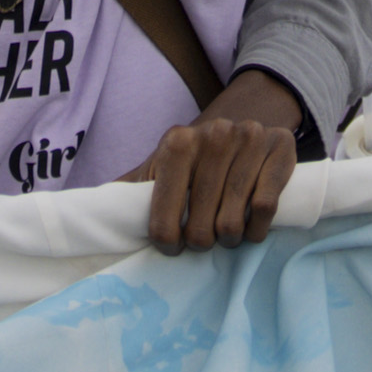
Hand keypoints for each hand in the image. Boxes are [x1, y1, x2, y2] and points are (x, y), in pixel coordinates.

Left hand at [128, 68, 306, 251]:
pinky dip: (256, 229)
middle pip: (201, 225)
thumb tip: (90, 217)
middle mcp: (215, 133)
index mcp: (177, 142)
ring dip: (230, 238)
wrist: (240, 126)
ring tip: (226, 232)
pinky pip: (265, 207)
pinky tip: (250, 227)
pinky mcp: (281, 146)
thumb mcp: (158, 169)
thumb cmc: (193, 162)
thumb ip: (127, 192)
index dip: (167, 241)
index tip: (173, 245)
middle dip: (201, 242)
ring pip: (234, 220)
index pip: (164, 217)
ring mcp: (250, 137)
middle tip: (204, 237)